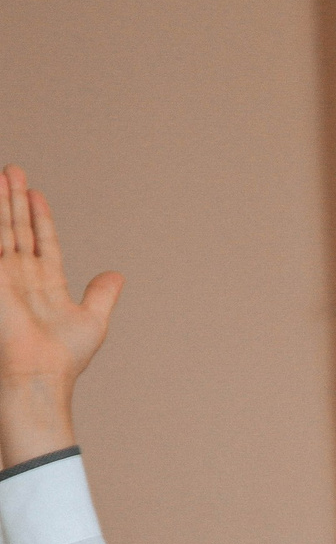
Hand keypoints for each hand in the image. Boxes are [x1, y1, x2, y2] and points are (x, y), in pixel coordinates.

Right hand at [0, 165, 122, 457]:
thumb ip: (102, 294)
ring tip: (6, 173)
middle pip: (18, 229)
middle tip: (14, 170)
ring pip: (4, 229)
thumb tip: (117, 274)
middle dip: (16, 200)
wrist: (39, 373)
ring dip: (4, 201)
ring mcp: (5, 275)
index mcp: (46, 284)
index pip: (42, 242)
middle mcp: (22, 276)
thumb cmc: (63, 357)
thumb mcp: (93, 320)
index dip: (40, 217)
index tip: (37, 194)